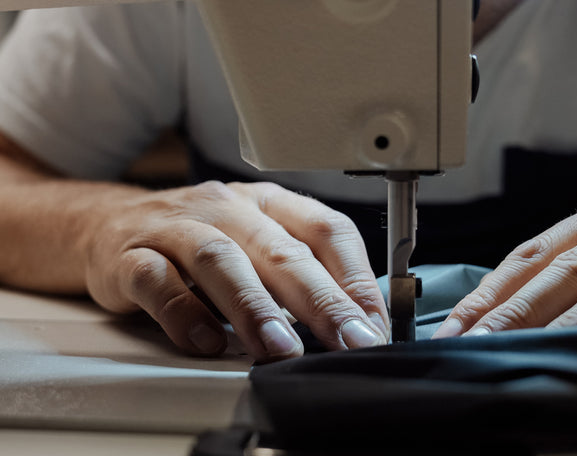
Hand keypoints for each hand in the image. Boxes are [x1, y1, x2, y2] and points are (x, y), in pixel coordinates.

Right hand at [86, 181, 388, 361]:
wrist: (108, 225)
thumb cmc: (199, 241)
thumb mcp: (258, 245)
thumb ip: (302, 276)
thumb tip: (357, 323)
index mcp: (270, 204)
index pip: (326, 230)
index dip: (356, 277)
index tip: (374, 323)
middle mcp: (228, 208)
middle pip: (282, 250)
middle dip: (321, 301)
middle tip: (348, 340)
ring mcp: (177, 228)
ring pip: (221, 260)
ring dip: (254, 307)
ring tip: (280, 348)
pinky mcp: (130, 256)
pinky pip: (157, 281)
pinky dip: (182, 312)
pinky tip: (204, 342)